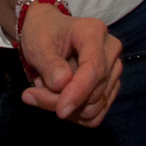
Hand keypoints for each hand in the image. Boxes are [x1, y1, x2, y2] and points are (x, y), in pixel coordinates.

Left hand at [16, 3, 122, 125]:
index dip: (78, 92)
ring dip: (66, 109)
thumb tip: (62, 85)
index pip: (93, 69)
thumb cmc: (42, 34)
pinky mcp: (110, 87)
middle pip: (94, 91)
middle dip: (61, 101)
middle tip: (31, 94)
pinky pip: (95, 113)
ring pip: (95, 107)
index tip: (60, 111)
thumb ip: (49, 65)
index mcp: (94, 32)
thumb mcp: (37, 44)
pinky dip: (74, 114)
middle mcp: (110, 50)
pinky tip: (58, 99)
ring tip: (44, 90)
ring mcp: (113, 70)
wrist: (48, 31)